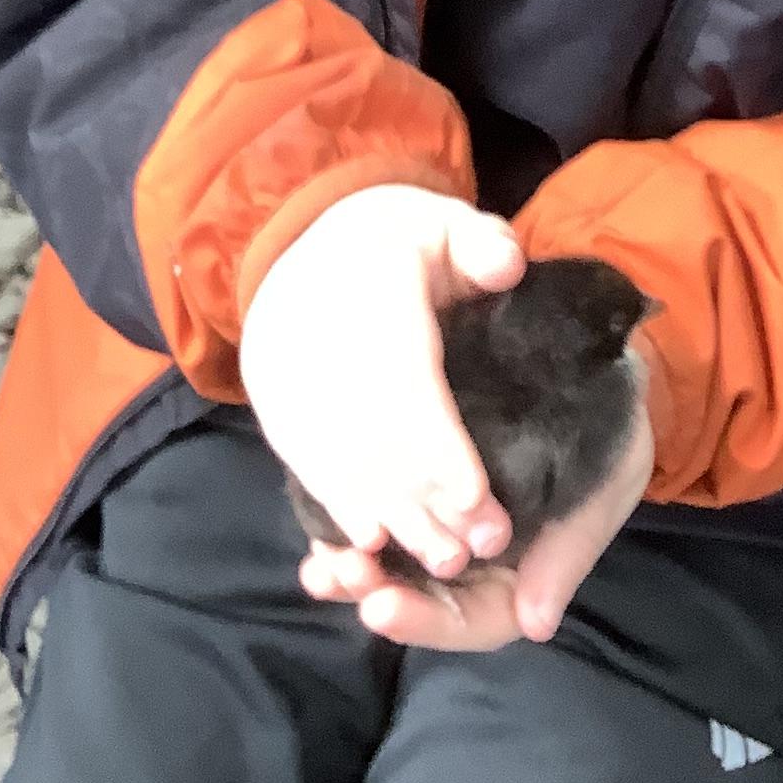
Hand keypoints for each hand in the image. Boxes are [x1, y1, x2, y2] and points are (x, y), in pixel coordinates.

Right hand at [240, 184, 524, 584]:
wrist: (299, 246)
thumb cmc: (394, 242)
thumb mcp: (442, 221)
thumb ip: (481, 242)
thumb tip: (507, 268)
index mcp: (369, 287)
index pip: (402, 379)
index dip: (437, 444)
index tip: (478, 496)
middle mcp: (318, 338)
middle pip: (370, 434)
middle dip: (423, 499)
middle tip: (475, 549)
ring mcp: (288, 378)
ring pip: (338, 459)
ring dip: (389, 516)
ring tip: (443, 561)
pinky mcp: (276, 408)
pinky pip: (305, 463)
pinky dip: (340, 508)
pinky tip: (374, 546)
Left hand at [301, 384, 655, 649]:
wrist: (592, 351)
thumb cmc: (609, 421)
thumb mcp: (607, 478)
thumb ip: (571, 547)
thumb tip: (536, 625)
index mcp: (526, 566)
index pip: (476, 617)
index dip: (427, 621)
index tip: (380, 609)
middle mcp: (481, 554)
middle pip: (426, 598)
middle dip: (379, 595)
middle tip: (339, 578)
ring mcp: (449, 518)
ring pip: (399, 562)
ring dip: (356, 569)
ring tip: (320, 565)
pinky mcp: (423, 477)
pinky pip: (383, 510)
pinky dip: (348, 522)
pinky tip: (314, 522)